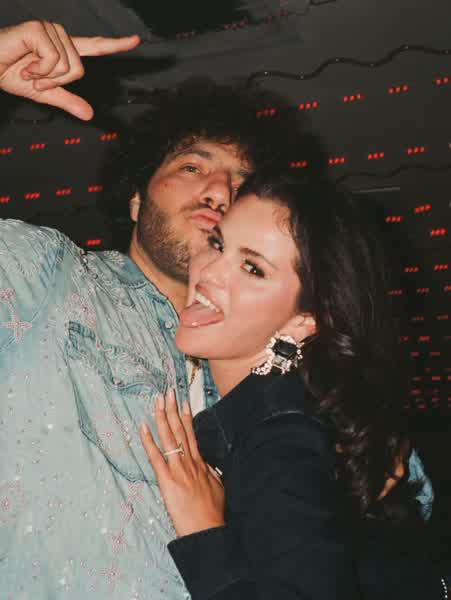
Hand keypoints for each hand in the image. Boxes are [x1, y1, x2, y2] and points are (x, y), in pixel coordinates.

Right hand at [0, 20, 139, 119]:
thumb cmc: (12, 74)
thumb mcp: (46, 94)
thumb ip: (69, 101)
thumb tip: (90, 115)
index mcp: (66, 50)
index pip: (96, 47)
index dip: (117, 45)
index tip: (137, 41)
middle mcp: (61, 36)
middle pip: (79, 69)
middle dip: (56, 82)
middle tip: (35, 77)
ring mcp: (50, 30)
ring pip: (69, 66)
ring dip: (46, 77)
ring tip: (28, 70)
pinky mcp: (38, 29)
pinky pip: (54, 61)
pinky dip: (39, 70)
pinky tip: (25, 63)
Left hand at [140, 389, 224, 537]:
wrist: (208, 530)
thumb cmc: (213, 513)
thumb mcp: (217, 487)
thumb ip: (210, 473)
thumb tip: (207, 464)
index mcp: (201, 463)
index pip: (192, 434)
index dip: (186, 416)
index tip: (183, 401)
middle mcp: (190, 462)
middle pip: (180, 430)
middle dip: (173, 409)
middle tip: (167, 392)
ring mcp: (179, 470)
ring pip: (169, 438)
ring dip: (162, 417)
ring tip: (157, 401)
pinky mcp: (167, 481)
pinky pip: (156, 457)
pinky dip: (149, 441)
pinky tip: (143, 427)